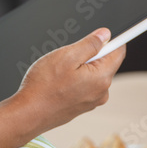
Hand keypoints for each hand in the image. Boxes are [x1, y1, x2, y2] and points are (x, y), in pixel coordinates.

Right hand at [11, 28, 125, 134]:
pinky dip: (75, 78)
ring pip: (92, 73)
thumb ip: (90, 44)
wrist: (28, 114)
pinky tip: (58, 81)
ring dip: (80, 67)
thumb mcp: (66, 56)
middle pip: (104, 62)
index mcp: (101, 78)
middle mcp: (101, 92)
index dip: (112, 39)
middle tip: (68, 55)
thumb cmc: (43, 87)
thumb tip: (105, 35)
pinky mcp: (82, 106)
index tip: (102, 33)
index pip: (118, 52)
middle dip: (89, 54)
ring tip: (59, 70)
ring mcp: (92, 101)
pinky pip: (85, 85)